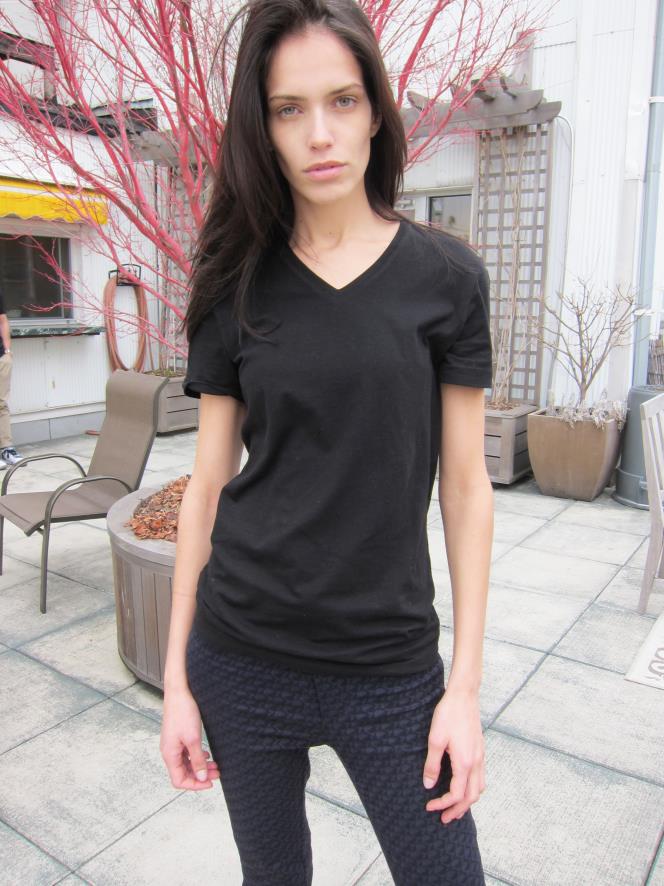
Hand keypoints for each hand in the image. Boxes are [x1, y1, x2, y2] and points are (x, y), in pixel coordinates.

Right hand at [160, 685, 219, 790]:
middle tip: (217, 774)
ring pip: (186, 763)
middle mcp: (169, 751)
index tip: (210, 783)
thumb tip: (202, 777)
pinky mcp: (178, 737)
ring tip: (216, 765)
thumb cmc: (183, 712)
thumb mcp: (194, 739)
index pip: (179, 780)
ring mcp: (173, 744)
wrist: (179, 692)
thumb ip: (197, 760)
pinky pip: (186, 753)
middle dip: (200, 776)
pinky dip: (197, 757)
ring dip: (200, 766)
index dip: (195, 785)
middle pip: (183, 773)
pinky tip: (206, 754)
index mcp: (169, 755)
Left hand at [422, 686, 484, 823]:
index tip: (430, 807)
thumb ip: (432, 764)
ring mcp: (480, 756)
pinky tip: (462, 785)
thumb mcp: (434, 739)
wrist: (464, 696)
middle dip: (458, 810)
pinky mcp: (480, 750)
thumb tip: (428, 785)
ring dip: (467, 801)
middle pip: (471, 797)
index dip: (443, 804)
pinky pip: (480, 777)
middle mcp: (476, 762)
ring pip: (479, 788)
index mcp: (465, 762)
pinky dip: (472, 788)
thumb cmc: (448, 714)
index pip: (457, 794)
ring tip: (454, 806)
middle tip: (444, 818)